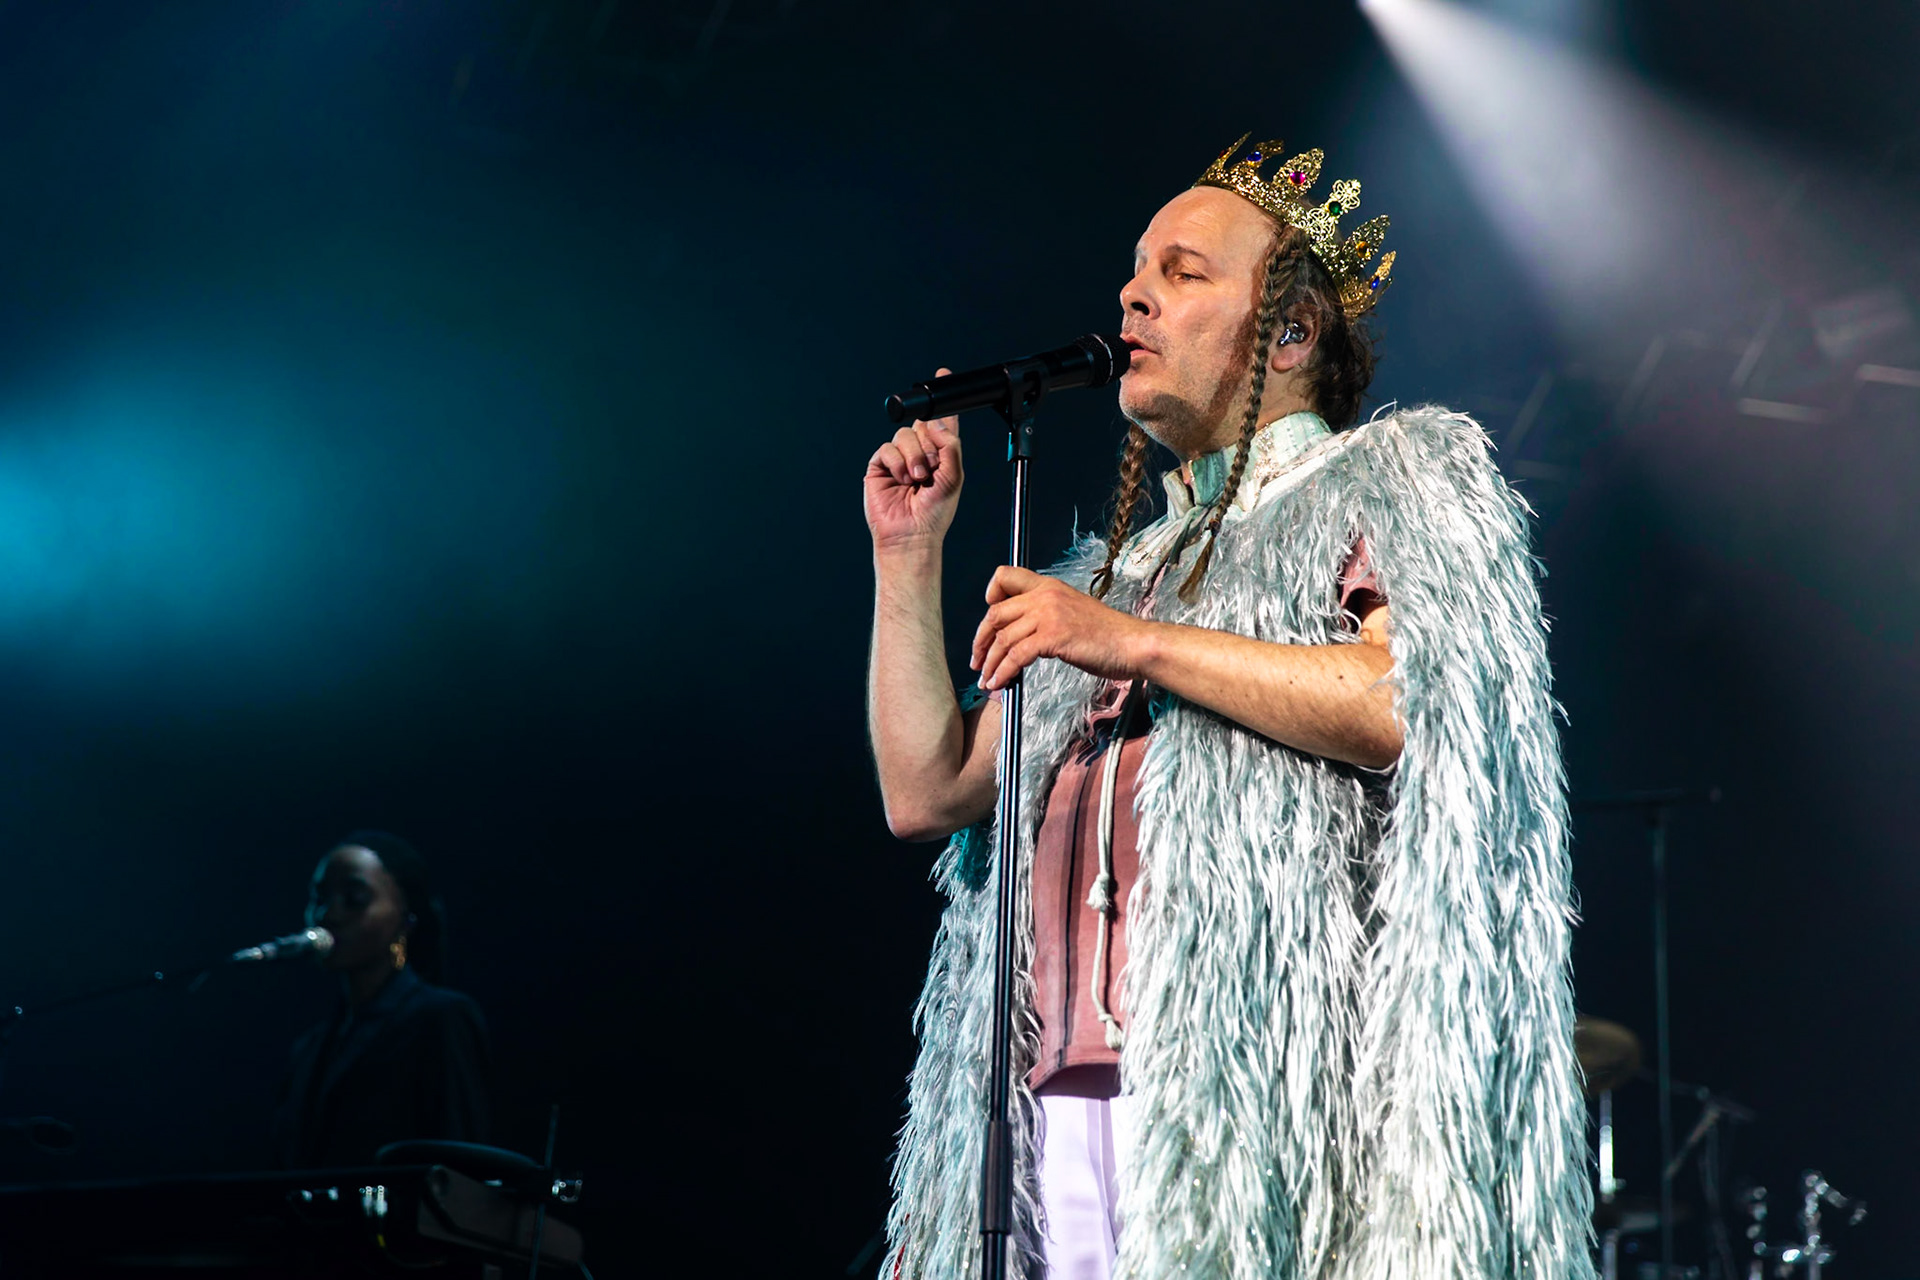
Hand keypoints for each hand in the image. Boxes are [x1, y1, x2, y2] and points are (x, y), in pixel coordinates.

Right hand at [864, 371, 963, 551]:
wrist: (911, 534)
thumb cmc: (934, 513)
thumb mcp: (954, 477)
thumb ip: (950, 446)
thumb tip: (934, 423)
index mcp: (941, 454)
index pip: (942, 422)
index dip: (942, 401)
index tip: (942, 373)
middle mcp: (920, 453)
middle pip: (923, 425)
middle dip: (929, 445)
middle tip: (931, 469)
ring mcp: (899, 459)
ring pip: (905, 435)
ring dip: (914, 457)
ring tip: (916, 478)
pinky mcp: (880, 466)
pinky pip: (887, 448)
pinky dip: (896, 463)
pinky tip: (901, 479)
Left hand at [969, 566, 1150, 690]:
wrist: (1132, 644)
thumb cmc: (1106, 635)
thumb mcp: (1071, 613)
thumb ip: (1045, 616)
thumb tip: (1019, 638)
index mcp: (1048, 586)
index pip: (1005, 575)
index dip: (990, 596)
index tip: (990, 622)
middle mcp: (1045, 595)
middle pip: (995, 613)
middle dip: (981, 641)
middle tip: (976, 662)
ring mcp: (1049, 614)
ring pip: (1003, 638)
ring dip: (989, 663)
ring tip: (986, 681)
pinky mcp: (1053, 636)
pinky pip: (1016, 656)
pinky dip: (1003, 672)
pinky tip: (1001, 684)